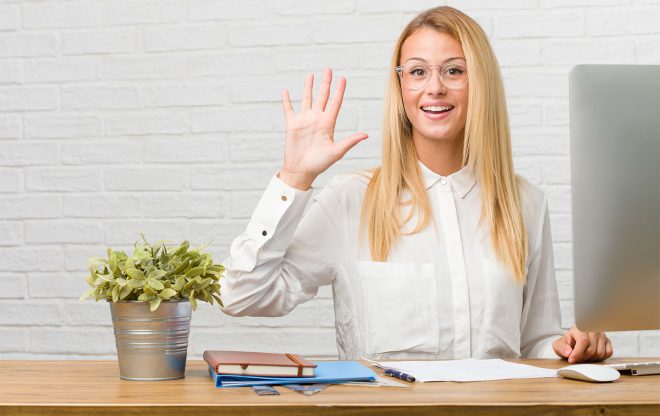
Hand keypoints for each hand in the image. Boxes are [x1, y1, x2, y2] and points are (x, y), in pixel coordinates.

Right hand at [279, 68, 367, 189]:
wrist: (301, 170)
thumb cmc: (320, 163)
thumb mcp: (337, 152)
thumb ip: (350, 141)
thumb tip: (366, 135)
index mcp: (328, 124)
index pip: (335, 103)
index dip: (339, 91)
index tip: (343, 79)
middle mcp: (317, 119)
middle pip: (322, 96)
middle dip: (325, 83)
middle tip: (328, 69)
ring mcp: (304, 121)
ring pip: (307, 99)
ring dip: (308, 87)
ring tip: (310, 76)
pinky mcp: (292, 125)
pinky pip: (289, 110)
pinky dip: (286, 101)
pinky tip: (285, 91)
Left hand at [552, 326, 612, 362]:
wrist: (574, 339)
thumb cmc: (567, 342)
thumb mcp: (559, 344)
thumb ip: (561, 348)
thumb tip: (568, 352)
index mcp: (580, 327)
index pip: (583, 340)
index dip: (577, 353)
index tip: (571, 360)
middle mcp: (593, 330)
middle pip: (591, 349)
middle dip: (582, 358)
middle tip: (576, 358)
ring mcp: (602, 335)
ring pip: (600, 353)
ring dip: (591, 358)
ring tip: (583, 356)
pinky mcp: (608, 341)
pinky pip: (608, 353)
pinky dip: (600, 358)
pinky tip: (592, 355)